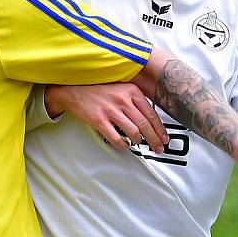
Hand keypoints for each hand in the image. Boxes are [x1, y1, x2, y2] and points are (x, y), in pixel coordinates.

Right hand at [45, 83, 168, 153]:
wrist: (73, 89)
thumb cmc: (97, 90)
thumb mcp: (120, 88)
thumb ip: (134, 100)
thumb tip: (149, 118)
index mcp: (131, 91)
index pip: (151, 113)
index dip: (160, 129)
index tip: (164, 138)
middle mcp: (123, 100)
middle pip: (145, 125)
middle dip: (154, 140)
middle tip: (158, 148)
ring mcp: (111, 110)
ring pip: (133, 132)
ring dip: (138, 141)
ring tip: (138, 143)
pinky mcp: (99, 120)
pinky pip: (116, 138)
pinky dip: (123, 145)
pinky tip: (124, 145)